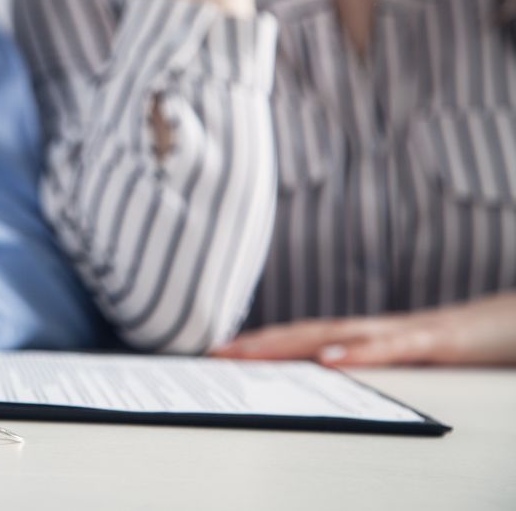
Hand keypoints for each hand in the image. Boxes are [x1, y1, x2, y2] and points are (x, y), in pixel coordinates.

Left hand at [213, 296, 515, 366]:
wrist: (511, 325)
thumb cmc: (456, 345)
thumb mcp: (402, 360)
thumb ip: (363, 367)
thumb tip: (319, 378)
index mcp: (362, 336)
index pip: (301, 339)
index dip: (260, 343)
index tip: (218, 352)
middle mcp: (372, 329)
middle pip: (306, 333)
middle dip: (259, 343)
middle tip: (216, 353)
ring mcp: (401, 332)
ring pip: (337, 336)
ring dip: (291, 344)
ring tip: (252, 353)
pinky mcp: (434, 342)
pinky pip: (392, 347)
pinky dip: (359, 353)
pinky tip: (330, 361)